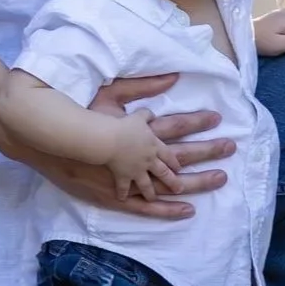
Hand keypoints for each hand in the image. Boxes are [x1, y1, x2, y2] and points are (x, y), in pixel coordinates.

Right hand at [13, 79, 234, 218]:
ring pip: (170, 181)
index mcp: (138, 129)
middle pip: (180, 153)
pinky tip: (189, 210)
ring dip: (197, 180)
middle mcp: (139, 153)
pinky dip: (169, 208)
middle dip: (208, 150)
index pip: (174, 124)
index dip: (196, 121)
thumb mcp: (109, 93)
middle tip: (231, 148)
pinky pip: (149, 205)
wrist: (53, 140)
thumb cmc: (78, 114)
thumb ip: (140, 85)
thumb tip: (170, 75)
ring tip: (221, 180)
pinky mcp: (119, 194)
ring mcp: (131, 176)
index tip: (217, 117)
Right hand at [102, 115, 182, 201]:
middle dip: (172, 181)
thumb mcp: (136, 114)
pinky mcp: (121, 178)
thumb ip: (145, 112)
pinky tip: (122, 199)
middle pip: (163, 172)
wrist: (106, 139)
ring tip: (152, 199)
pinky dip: (122, 194)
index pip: (168, 154)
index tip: (179, 168)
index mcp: (152, 144)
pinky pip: (123, 189)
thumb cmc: (120, 125)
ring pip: (147, 185)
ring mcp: (135, 171)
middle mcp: (148, 160)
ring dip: (151, 193)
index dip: (174, 161)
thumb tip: (151, 113)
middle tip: (179, 189)